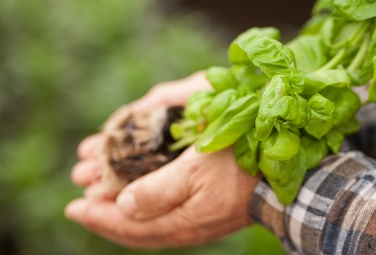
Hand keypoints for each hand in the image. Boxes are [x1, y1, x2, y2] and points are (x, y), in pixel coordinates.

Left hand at [65, 72, 260, 248]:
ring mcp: (192, 223)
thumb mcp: (197, 172)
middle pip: (133, 230)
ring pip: (145, 225)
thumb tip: (123, 206)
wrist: (280, 183)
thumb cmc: (239, 168)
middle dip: (103, 214)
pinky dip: (140, 210)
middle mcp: (182, 228)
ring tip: (99, 195)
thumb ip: (158, 191)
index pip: (129, 226)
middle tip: (80, 197)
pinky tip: (135, 198)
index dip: (98, 216)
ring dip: (119, 211)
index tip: (74, 203)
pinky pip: (160, 219)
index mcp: (179, 220)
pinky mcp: (201, 215)